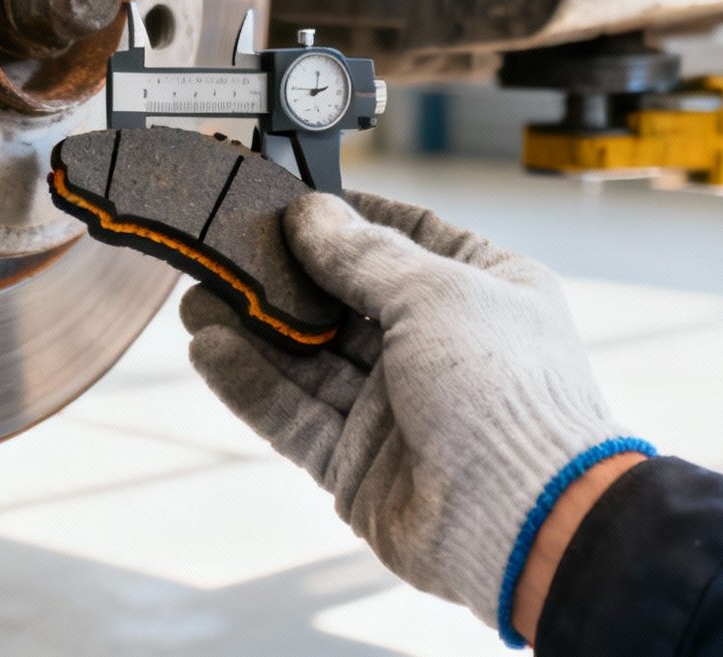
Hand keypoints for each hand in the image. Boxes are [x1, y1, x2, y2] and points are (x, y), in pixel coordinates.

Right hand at [180, 190, 647, 644]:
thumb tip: (312, 214)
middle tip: (223, 249)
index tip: (290, 201)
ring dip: (253, 329)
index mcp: (482, 291)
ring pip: (309, 358)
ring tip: (197, 298)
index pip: (404, 237)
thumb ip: (362, 254)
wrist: (525, 522)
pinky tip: (211, 350)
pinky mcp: (359, 461)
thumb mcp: (435, 293)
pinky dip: (252, 383)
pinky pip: (294, 413)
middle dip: (283, 277)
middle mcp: (440, 346)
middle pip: (343, 299)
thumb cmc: (508, 396)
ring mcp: (397, 407)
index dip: (347, 217)